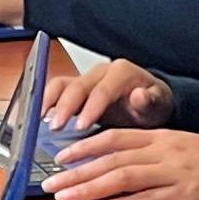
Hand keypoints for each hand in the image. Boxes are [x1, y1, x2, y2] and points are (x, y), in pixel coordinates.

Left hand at [43, 128, 198, 199]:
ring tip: (65, 196)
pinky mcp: (183, 194)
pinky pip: (146, 199)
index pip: (113, 137)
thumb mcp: (175, 145)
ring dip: (90, 186)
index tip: (60, 157)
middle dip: (77, 171)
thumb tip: (109, 161)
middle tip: (51, 183)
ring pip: (124, 177)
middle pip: (111, 159)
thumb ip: (143, 151)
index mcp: (158, 136)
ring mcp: (172, 172)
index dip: (84, 146)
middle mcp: (162, 151)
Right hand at [44, 57, 172, 132]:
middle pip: (77, 86)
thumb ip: (150, 101)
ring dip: (49, 103)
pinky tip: (39, 120)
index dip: (90, 108)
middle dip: (64, 107)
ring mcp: (86, 79)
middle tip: (56, 127)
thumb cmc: (153, 102)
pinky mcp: (75, 89)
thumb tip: (140, 95)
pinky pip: (56, 91)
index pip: (102, 90)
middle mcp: (100, 72)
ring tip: (41, 123)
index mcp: (121, 72)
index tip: (81, 126)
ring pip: (61, 84)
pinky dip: (45, 103)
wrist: (149, 101)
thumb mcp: (159, 104)